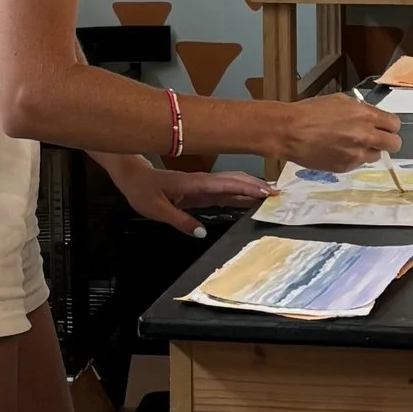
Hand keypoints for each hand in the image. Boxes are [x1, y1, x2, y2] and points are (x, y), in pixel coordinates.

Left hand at [90, 152, 258, 238]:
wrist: (134, 178)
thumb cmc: (143, 191)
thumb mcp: (157, 210)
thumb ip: (180, 220)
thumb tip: (202, 233)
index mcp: (194, 184)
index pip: (225, 184)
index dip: (246, 188)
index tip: (266, 192)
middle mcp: (202, 182)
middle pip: (234, 181)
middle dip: (256, 186)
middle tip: (278, 194)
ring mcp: (203, 186)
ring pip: (232, 185)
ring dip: (251, 188)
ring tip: (271, 195)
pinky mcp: (201, 191)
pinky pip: (224, 192)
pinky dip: (240, 194)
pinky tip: (251, 199)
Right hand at [277, 94, 401, 170]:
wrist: (290, 131)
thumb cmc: (311, 111)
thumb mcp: (340, 101)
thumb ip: (360, 110)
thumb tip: (370, 117)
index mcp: (366, 115)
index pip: (394, 124)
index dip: (389, 126)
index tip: (383, 127)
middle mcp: (366, 136)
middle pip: (394, 144)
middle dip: (388, 141)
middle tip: (376, 139)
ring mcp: (357, 154)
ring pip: (376, 156)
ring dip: (369, 150)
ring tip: (351, 144)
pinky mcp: (346, 167)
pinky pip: (358, 163)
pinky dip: (353, 158)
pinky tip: (338, 150)